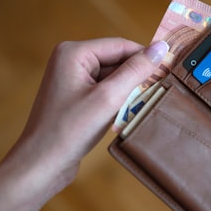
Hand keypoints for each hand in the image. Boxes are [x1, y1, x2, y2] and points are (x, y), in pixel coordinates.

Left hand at [0, 37, 168, 210]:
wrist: (42, 164)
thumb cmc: (70, 130)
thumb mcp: (108, 98)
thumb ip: (135, 71)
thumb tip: (161, 48)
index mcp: (74, 52)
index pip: (120, 46)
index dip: (145, 56)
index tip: (168, 69)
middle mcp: (71, 60)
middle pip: (115, 60)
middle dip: (135, 76)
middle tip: (157, 90)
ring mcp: (71, 79)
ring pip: (111, 77)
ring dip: (126, 90)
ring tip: (140, 104)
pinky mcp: (75, 96)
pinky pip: (103, 89)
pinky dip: (116, 99)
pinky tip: (123, 112)